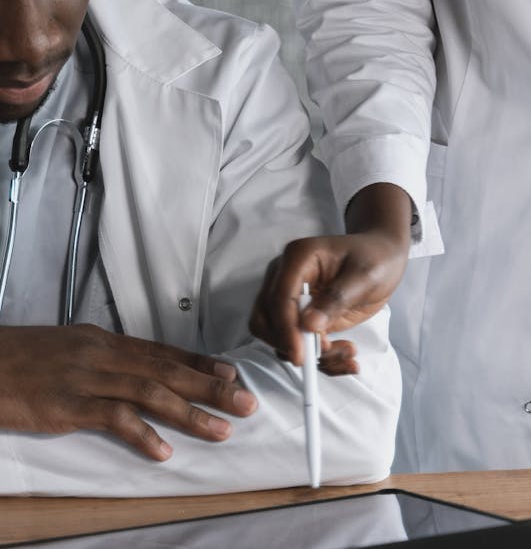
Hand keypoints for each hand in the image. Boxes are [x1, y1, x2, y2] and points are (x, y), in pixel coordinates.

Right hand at [0, 324, 257, 461]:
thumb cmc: (21, 359)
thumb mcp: (68, 348)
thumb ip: (101, 358)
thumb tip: (132, 368)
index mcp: (104, 341)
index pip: (163, 351)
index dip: (200, 363)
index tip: (232, 373)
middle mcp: (103, 354)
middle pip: (167, 370)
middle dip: (211, 386)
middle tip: (246, 401)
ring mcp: (86, 378)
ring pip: (151, 392)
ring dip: (190, 412)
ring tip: (221, 429)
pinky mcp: (66, 404)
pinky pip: (113, 417)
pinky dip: (142, 434)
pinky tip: (164, 451)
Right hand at [249, 182, 411, 366]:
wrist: (383, 257)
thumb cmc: (376, 258)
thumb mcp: (365, 275)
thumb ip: (336, 298)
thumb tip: (308, 326)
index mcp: (298, 258)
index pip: (279, 297)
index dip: (286, 329)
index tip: (302, 355)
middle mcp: (286, 277)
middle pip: (265, 320)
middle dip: (291, 344)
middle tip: (327, 351)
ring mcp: (291, 299)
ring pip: (279, 338)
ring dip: (311, 355)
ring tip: (348, 351)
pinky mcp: (301, 318)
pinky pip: (297, 346)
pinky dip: (319, 359)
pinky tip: (347, 359)